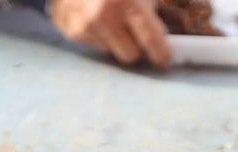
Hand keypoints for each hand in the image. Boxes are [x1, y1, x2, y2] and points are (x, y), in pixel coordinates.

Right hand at [50, 0, 170, 67]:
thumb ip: (151, 11)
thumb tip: (166, 40)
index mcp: (127, 1)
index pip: (151, 39)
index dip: (161, 53)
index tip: (164, 60)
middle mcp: (104, 15)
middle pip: (131, 55)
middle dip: (134, 45)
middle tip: (132, 29)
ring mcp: (85, 25)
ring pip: (112, 52)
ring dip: (114, 40)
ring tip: (109, 18)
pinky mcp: (72, 31)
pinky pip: (95, 46)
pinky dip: (99, 36)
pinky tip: (95, 18)